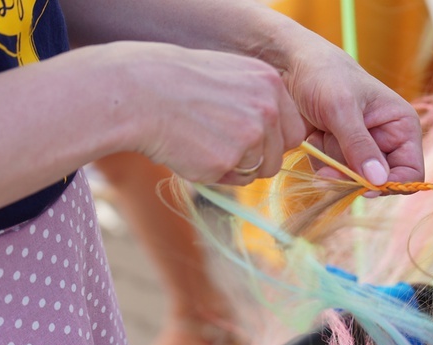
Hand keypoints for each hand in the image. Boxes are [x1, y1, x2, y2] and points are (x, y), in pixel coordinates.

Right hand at [106, 42, 305, 184]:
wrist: (138, 92)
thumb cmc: (178, 84)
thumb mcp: (229, 77)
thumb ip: (256, 102)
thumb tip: (274, 136)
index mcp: (270, 83)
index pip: (294, 130)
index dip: (274, 142)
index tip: (253, 141)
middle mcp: (267, 108)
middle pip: (280, 155)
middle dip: (259, 160)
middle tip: (224, 146)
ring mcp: (250, 135)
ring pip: (258, 170)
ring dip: (235, 166)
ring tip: (203, 142)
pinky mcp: (228, 160)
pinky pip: (234, 180)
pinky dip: (216, 173)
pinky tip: (193, 150)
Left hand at [282, 42, 423, 189]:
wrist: (291, 66)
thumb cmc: (324, 76)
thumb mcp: (342, 109)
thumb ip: (359, 146)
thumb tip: (379, 181)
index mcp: (401, 127)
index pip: (411, 172)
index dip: (392, 184)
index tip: (366, 188)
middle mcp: (386, 142)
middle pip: (379, 182)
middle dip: (352, 176)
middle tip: (329, 168)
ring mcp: (361, 150)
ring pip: (353, 181)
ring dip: (332, 165)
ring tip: (321, 135)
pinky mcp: (340, 155)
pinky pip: (334, 176)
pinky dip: (321, 161)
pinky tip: (314, 138)